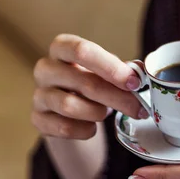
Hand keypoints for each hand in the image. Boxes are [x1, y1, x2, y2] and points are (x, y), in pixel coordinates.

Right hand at [31, 34, 147, 138]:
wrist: (69, 109)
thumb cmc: (91, 81)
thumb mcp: (107, 71)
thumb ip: (124, 70)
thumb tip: (141, 72)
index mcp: (62, 48)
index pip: (82, 51)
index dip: (111, 67)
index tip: (134, 83)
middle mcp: (45, 68)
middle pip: (83, 82)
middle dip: (117, 97)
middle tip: (139, 109)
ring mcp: (39, 94)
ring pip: (70, 106)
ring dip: (98, 112)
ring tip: (106, 113)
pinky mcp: (38, 119)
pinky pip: (64, 128)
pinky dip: (85, 130)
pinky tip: (92, 127)